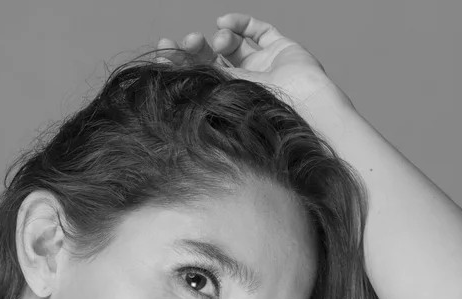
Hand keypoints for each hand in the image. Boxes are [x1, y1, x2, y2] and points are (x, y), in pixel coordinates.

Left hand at [156, 13, 347, 108]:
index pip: (198, 78)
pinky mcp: (281, 50)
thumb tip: (157, 74)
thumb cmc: (264, 114)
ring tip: (219, 42)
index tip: (164, 49)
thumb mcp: (218, 99)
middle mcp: (244, 84)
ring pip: (233, 43)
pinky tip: (224, 22)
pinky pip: (258, 30)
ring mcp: (263, 66)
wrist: (304, 109)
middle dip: (197, 47)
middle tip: (188, 41)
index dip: (180, 62)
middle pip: (212, 58)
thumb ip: (193, 86)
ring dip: (221, 37)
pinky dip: (240, 22)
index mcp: (228, 103)